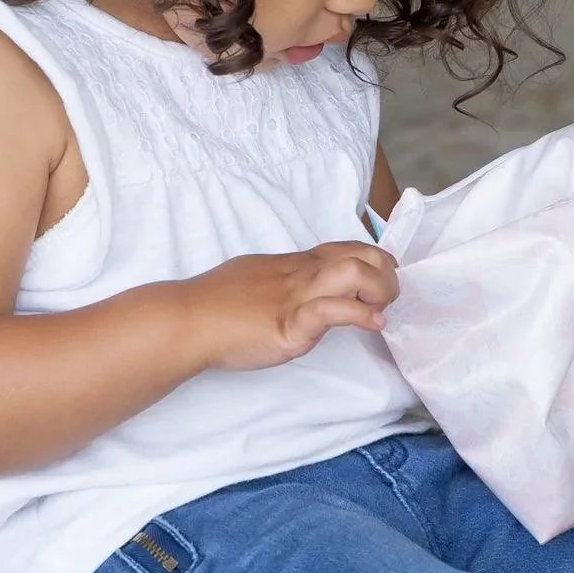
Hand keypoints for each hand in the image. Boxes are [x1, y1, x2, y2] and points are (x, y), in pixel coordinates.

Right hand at [180, 241, 399, 370]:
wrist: (186, 319)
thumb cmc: (216, 303)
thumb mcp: (259, 281)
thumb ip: (286, 284)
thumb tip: (304, 293)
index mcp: (296, 264)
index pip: (348, 247)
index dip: (374, 261)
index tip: (379, 284)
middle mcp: (303, 273)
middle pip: (363, 253)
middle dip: (387, 274)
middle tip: (384, 300)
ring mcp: (298, 296)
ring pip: (355, 272)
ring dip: (380, 290)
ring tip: (380, 310)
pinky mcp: (290, 323)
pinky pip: (332, 310)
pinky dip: (361, 316)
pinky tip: (372, 325)